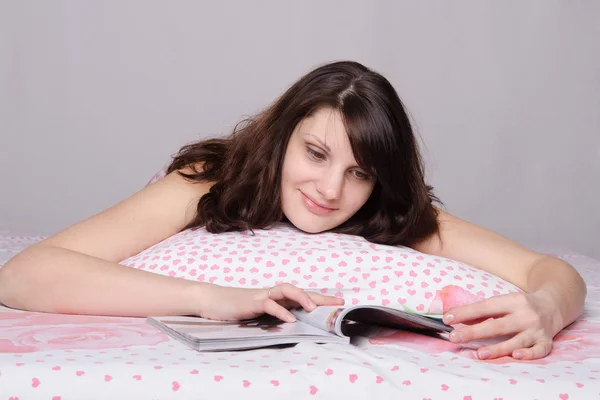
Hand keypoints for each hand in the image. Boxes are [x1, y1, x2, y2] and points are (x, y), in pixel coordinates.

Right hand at [196, 283, 344, 321]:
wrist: (212, 300)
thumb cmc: (235, 308)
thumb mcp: (258, 314)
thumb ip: (273, 317)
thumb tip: (292, 325)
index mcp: (275, 297)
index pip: (302, 296)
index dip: (321, 299)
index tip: (339, 303)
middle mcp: (272, 294)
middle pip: (300, 291)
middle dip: (319, 297)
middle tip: (338, 303)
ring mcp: (262, 296)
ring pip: (286, 290)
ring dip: (301, 298)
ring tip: (312, 310)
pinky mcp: (251, 302)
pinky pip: (268, 304)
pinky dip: (280, 311)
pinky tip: (289, 320)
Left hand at [442, 291, 561, 359]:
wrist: (554, 304)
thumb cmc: (521, 305)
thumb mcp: (504, 302)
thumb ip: (483, 312)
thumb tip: (457, 319)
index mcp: (513, 301)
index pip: (485, 307)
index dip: (465, 313)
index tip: (447, 319)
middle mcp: (526, 315)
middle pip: (497, 325)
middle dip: (474, 332)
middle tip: (454, 337)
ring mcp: (537, 329)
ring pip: (516, 340)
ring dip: (498, 348)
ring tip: (480, 354)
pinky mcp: (547, 341)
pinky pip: (539, 350)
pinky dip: (529, 354)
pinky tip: (516, 356)